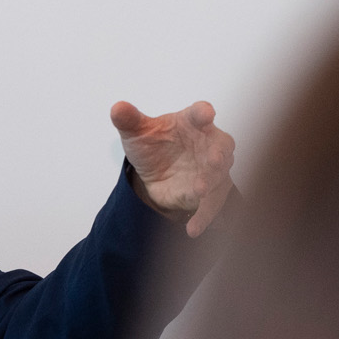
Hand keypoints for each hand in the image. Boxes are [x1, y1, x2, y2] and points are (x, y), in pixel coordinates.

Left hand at [110, 100, 236, 237]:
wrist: (154, 172)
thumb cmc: (154, 144)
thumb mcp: (137, 133)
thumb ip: (129, 120)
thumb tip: (117, 108)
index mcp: (193, 122)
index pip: (200, 114)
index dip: (203, 113)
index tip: (206, 114)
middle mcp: (209, 144)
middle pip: (221, 146)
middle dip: (219, 153)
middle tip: (214, 160)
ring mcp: (212, 170)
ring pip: (219, 176)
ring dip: (212, 183)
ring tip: (200, 191)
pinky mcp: (209, 193)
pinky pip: (210, 206)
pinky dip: (203, 217)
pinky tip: (193, 229)